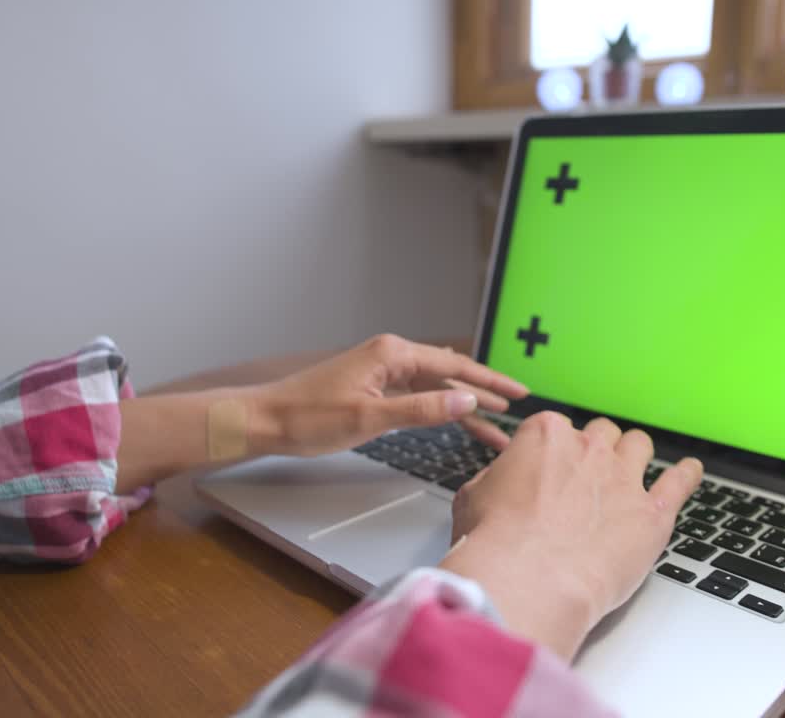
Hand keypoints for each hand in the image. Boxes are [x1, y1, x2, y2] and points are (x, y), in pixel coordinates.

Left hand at [249, 334, 528, 456]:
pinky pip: (417, 394)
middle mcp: (391, 355)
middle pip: (449, 375)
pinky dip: (439, 407)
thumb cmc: (308, 418)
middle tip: (515, 413)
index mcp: (392, 354)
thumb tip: (466, 401)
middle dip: (483, 395)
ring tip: (492, 430)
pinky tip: (454, 419)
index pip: (454, 366)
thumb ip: (422, 410)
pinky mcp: (373, 386)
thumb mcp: (370, 419)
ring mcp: (382, 370)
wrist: (266, 420)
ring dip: (463, 407)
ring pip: (435, 387)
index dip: (489, 382)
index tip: (518, 394)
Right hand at [439, 412, 701, 660]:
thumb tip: (501, 483)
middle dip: (596, 450)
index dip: (554, 452)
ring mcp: (624, 479)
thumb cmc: (496, 543)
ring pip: (639, 446)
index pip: (555, 429)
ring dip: (635, 454)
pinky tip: (690, 471)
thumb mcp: (473, 500)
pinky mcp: (652, 513)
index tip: (551, 469)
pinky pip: (680, 481)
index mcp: (545, 437)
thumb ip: (495, 481)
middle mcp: (588, 450)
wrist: (529, 579)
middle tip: (590, 474)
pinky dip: (688, 474)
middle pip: (601, 434)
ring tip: (633, 468)